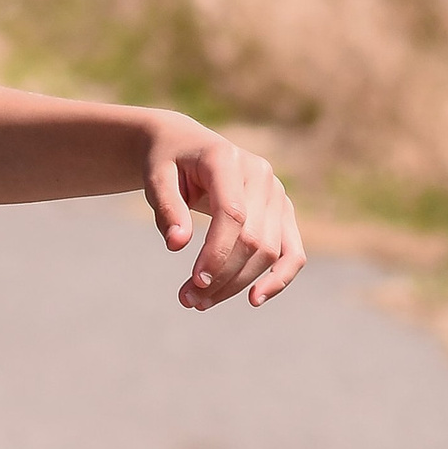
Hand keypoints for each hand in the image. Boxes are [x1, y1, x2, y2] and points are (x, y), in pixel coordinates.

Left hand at [143, 119, 304, 311]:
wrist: (186, 146)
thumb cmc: (168, 163)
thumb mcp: (155, 178)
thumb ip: (166, 208)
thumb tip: (177, 244)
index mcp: (227, 159)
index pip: (232, 214)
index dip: (216, 253)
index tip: (194, 283)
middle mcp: (260, 175)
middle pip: (253, 239)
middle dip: (222, 276)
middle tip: (188, 300)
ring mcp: (276, 193)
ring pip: (270, 251)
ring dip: (238, 284)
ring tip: (202, 303)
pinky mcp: (282, 212)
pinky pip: (292, 251)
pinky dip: (279, 278)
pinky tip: (254, 299)